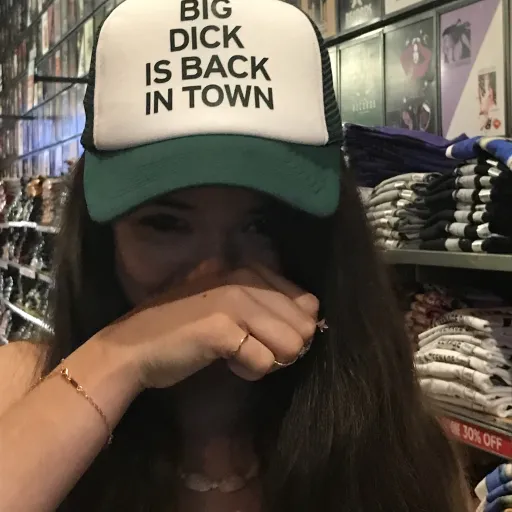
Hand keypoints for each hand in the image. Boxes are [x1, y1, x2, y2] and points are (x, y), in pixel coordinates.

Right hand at [95, 266, 318, 388]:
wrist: (134, 348)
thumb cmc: (184, 330)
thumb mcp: (233, 308)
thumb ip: (271, 306)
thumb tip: (314, 315)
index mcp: (251, 270)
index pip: (308, 303)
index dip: (289, 329)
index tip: (258, 335)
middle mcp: (247, 278)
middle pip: (304, 327)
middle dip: (282, 347)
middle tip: (249, 348)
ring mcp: (235, 301)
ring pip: (291, 345)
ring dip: (267, 359)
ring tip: (236, 353)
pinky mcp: (224, 328)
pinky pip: (264, 362)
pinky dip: (248, 371)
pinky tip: (223, 361)